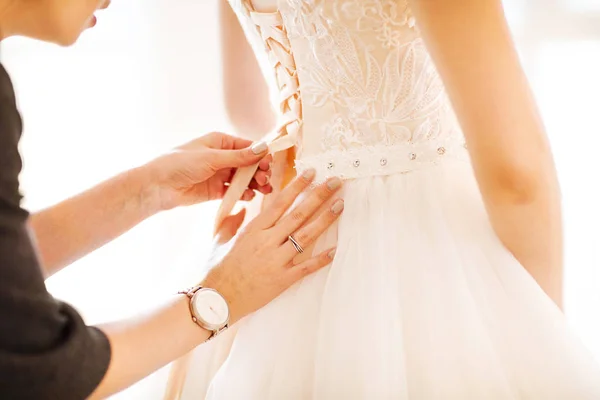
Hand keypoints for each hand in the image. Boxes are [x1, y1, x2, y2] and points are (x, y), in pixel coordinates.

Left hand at [145, 132, 272, 210]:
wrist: (158, 186)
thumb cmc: (180, 164)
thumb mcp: (211, 158)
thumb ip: (239, 157)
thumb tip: (263, 148)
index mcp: (220, 142)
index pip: (247, 147)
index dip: (260, 155)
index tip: (269, 164)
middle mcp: (221, 157)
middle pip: (248, 164)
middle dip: (259, 171)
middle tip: (265, 179)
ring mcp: (219, 174)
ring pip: (243, 178)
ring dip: (254, 183)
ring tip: (263, 190)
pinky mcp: (215, 190)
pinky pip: (234, 191)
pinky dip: (243, 194)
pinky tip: (248, 196)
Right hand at [202, 169, 343, 323]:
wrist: (217, 299)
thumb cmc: (216, 270)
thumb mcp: (219, 239)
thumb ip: (232, 221)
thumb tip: (242, 210)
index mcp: (253, 229)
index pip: (280, 202)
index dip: (297, 186)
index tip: (311, 173)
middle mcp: (267, 241)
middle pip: (298, 214)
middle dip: (319, 196)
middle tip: (335, 182)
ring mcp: (277, 260)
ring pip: (306, 235)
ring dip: (325, 219)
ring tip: (340, 205)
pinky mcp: (283, 279)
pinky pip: (306, 267)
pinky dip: (321, 258)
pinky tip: (335, 249)